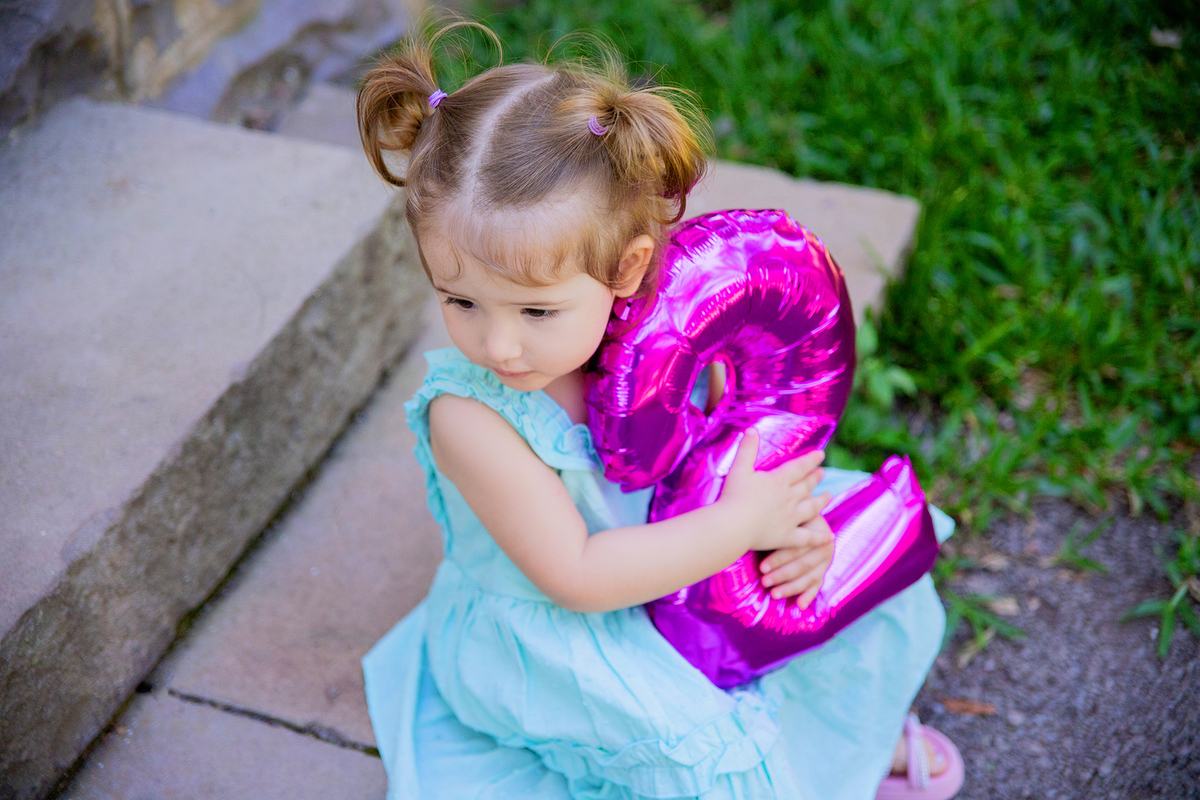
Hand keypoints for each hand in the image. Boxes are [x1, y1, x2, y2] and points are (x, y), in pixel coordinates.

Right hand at [718, 430, 828, 552]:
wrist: (734, 525)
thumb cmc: (734, 496)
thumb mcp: (739, 468)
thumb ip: (746, 449)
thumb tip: (751, 429)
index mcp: (778, 481)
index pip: (799, 467)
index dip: (810, 460)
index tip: (821, 455)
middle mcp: (789, 498)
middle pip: (806, 486)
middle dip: (815, 478)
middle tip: (823, 473)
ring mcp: (791, 518)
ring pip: (811, 508)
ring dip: (821, 501)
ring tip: (829, 496)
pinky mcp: (787, 537)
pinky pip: (807, 537)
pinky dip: (819, 537)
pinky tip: (830, 537)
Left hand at [759, 515, 834, 607]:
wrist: (804, 519)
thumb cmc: (786, 519)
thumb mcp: (784, 519)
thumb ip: (776, 527)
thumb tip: (753, 536)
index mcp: (817, 530)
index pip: (796, 548)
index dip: (778, 559)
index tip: (761, 568)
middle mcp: (825, 546)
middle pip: (803, 564)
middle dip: (782, 575)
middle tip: (764, 582)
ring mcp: (826, 561)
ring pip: (809, 578)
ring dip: (791, 588)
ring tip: (774, 594)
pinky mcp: (823, 572)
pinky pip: (816, 585)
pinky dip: (808, 596)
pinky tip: (800, 605)